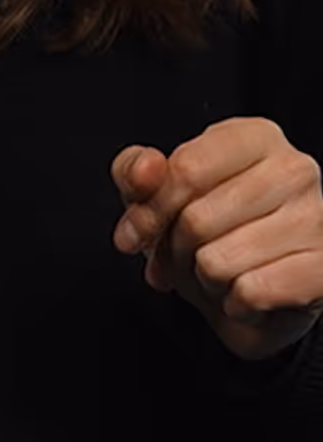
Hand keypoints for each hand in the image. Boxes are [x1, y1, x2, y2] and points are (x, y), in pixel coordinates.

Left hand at [111, 117, 322, 361]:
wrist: (254, 296)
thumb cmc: (209, 234)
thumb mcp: (159, 195)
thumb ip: (137, 173)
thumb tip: (146, 169)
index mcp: (255, 137)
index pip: (184, 170)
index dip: (149, 211)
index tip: (137, 232)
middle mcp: (295, 169)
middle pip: (196, 219)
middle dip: (177, 250)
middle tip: (190, 255)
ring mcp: (317, 219)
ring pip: (218, 261)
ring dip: (206, 279)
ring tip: (221, 272)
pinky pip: (250, 293)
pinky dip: (235, 303)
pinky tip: (245, 294)